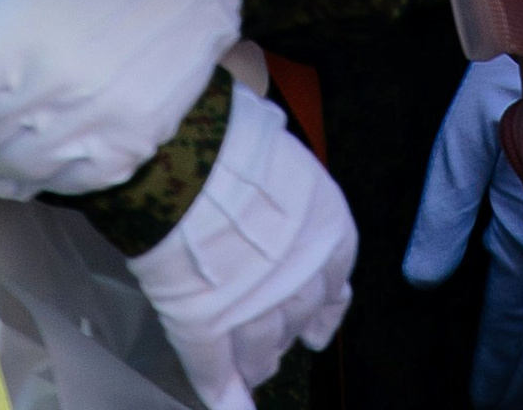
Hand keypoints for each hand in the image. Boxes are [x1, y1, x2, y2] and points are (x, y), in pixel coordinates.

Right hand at [129, 77, 356, 409]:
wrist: (187, 160)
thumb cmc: (232, 139)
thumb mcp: (281, 149)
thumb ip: (287, 186)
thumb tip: (274, 185)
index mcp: (327, 230)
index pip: (335, 283)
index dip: (325, 305)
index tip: (318, 324)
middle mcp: (302, 279)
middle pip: (298, 320)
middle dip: (287, 331)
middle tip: (271, 341)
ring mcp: (255, 311)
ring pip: (262, 351)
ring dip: (257, 361)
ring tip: (249, 368)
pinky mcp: (208, 331)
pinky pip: (218, 376)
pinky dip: (225, 398)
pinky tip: (230, 405)